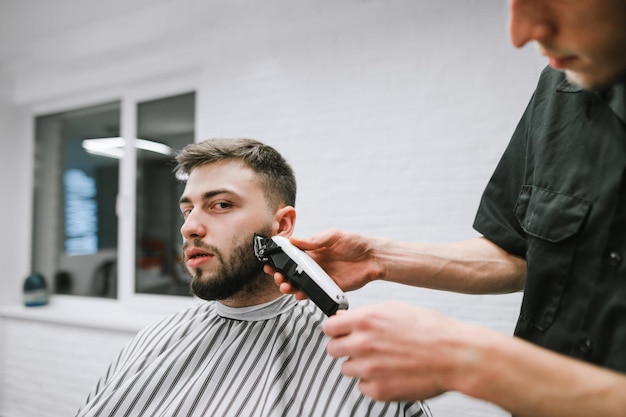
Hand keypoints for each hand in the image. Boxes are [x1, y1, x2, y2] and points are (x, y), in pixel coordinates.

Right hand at [269, 229, 381, 297]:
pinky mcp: (329, 287)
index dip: (279, 259)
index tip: (270, 262)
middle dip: (281, 275)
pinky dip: (305, 295)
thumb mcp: (333, 236)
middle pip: (292, 272)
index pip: (292, 256)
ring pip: (300, 284)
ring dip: (290, 286)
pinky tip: (299, 295)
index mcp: (313, 250)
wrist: (373, 258)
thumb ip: (314, 240)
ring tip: (285, 287)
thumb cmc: (355, 243)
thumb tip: (294, 240)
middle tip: (277, 276)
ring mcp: (321, 276)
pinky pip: (314, 292)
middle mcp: (315, 264)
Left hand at [322, 302, 472, 400]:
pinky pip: (362, 387)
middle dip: (344, 347)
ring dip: (359, 365)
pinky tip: (389, 373)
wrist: (455, 356)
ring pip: (346, 369)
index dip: (336, 329)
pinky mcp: (378, 390)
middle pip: (332, 349)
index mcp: (365, 321)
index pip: (329, 327)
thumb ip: (366, 314)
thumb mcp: (395, 309)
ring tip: (381, 360)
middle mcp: (363, 344)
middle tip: (361, 347)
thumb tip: (346, 317)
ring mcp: (369, 369)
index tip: (340, 332)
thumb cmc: (431, 330)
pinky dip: (372, 382)